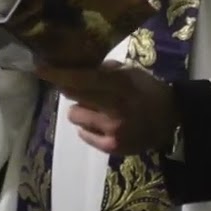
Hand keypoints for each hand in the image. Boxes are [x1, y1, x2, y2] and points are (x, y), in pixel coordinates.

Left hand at [38, 60, 177, 155]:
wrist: (171, 121)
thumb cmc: (149, 91)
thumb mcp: (132, 72)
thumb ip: (107, 69)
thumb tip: (79, 63)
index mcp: (120, 84)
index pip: (81, 77)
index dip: (58, 73)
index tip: (39, 67)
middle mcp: (114, 106)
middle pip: (73, 95)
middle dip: (69, 88)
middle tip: (73, 85)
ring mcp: (112, 129)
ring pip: (75, 115)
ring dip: (80, 109)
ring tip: (95, 108)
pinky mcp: (111, 146)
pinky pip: (84, 134)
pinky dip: (88, 127)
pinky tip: (101, 123)